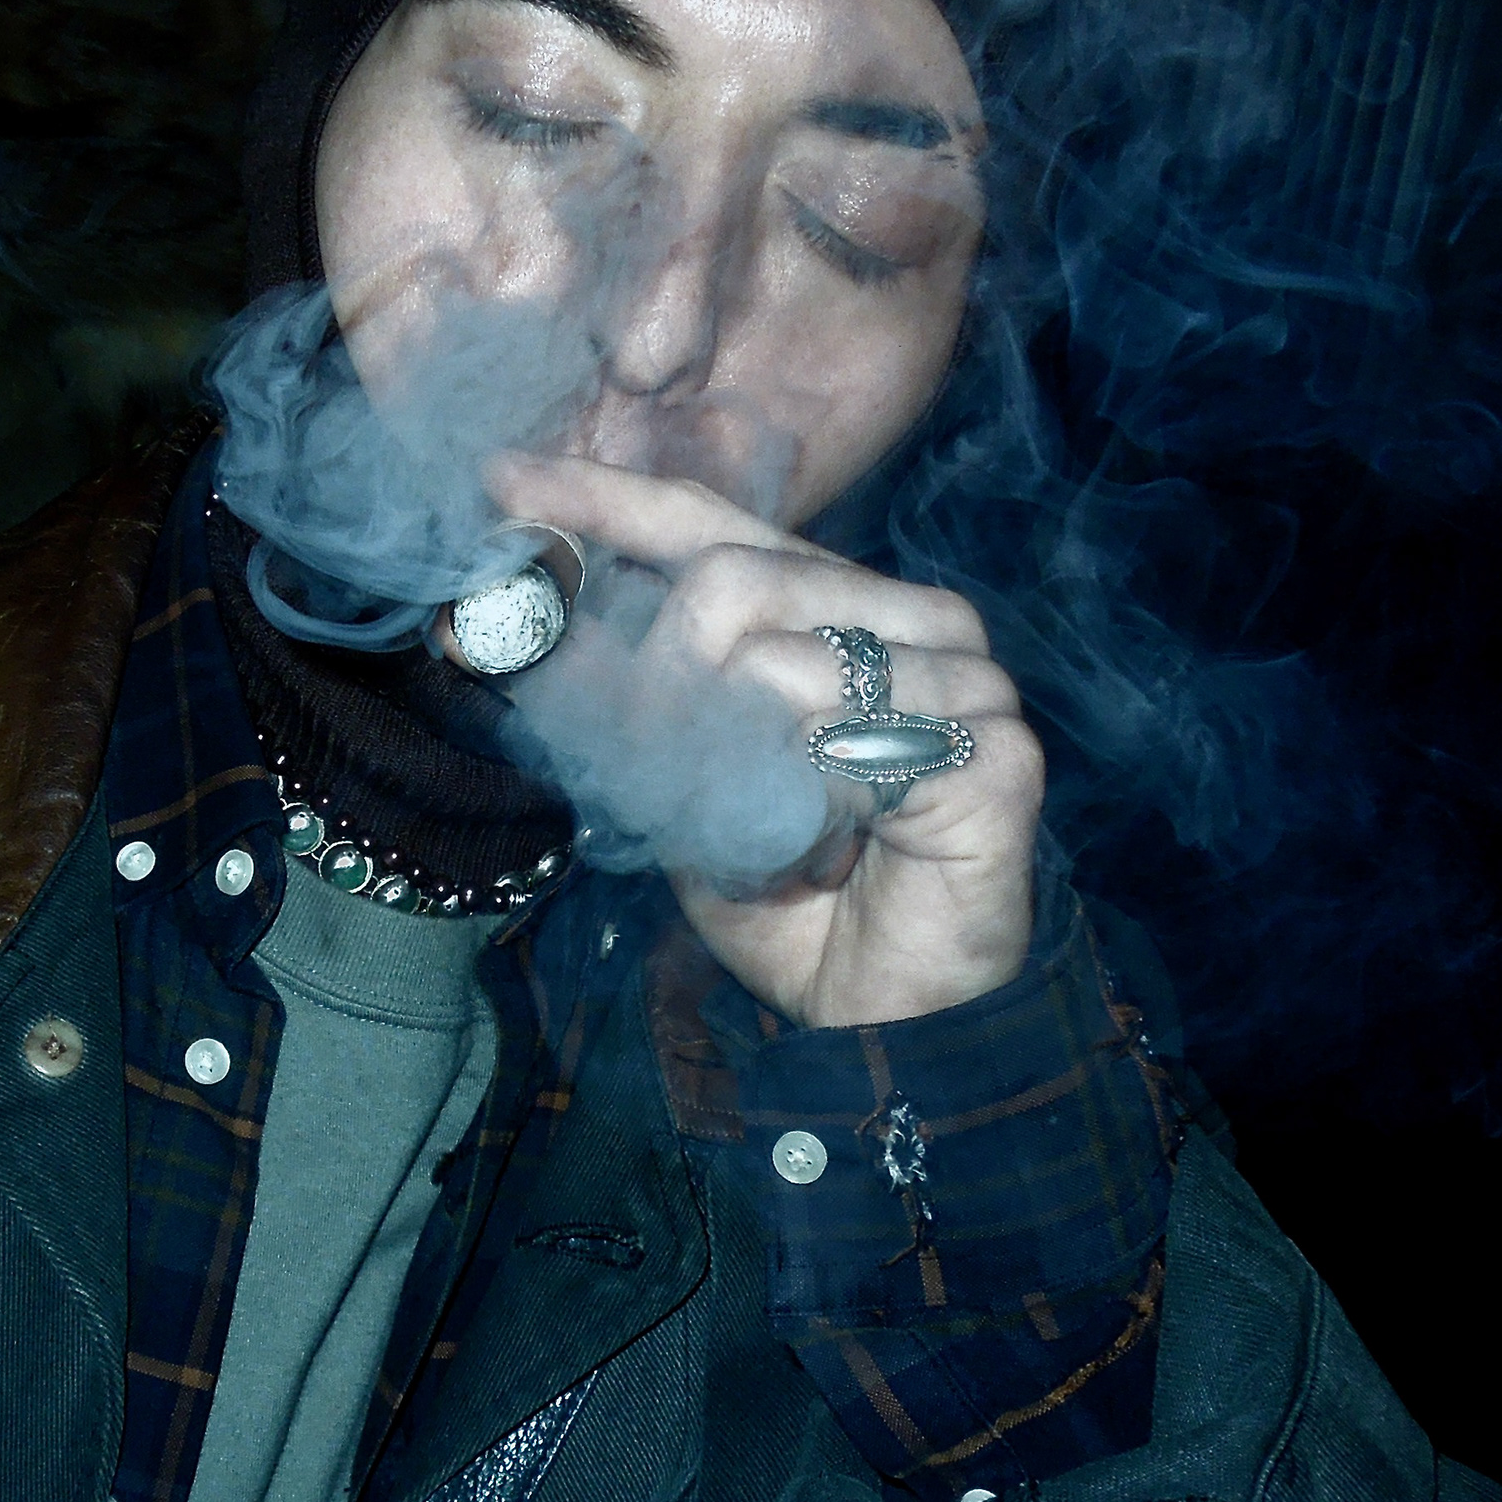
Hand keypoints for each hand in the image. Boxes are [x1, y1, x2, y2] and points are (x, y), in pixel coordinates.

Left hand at [487, 453, 1040, 1029]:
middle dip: (658, 682)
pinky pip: (844, 757)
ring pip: (775, 669)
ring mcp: (968, 678)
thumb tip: (544, 627)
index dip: (608, 499)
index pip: (716, 524)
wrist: (883, 1021)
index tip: (503, 480)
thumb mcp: (681, 784)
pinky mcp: (997, 752)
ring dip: (731, 772)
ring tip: (766, 840)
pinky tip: (828, 856)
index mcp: (839, 606)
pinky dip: (804, 818)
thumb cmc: (790, 899)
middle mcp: (913, 619)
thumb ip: (636, 702)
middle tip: (658, 771)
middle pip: (732, 580)